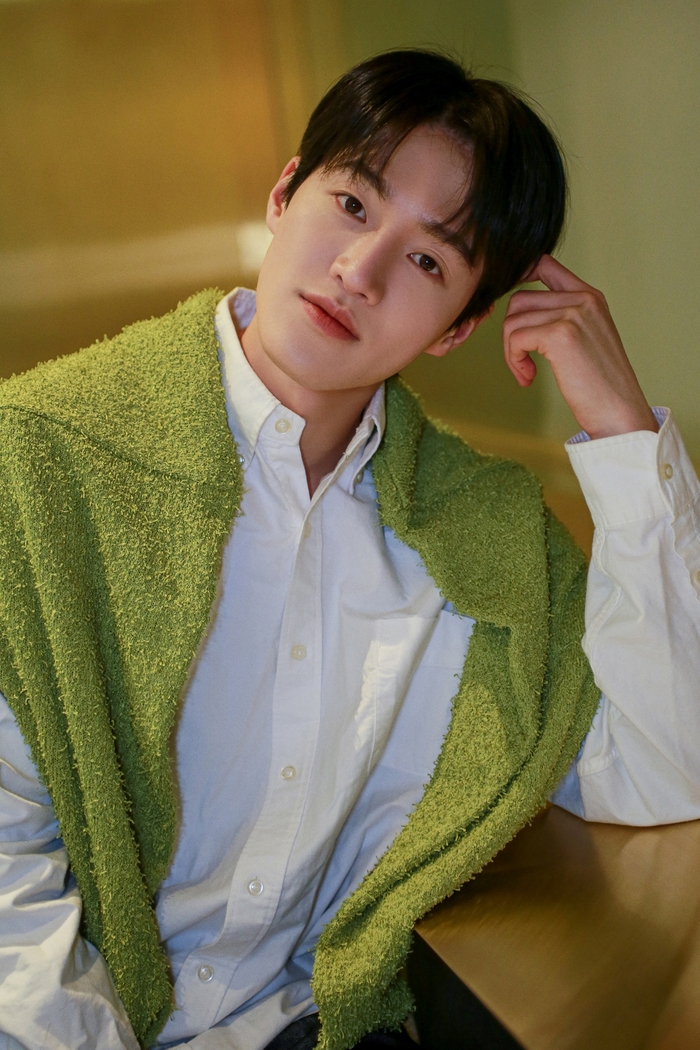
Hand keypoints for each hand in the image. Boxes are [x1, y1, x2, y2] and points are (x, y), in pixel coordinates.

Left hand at [502, 255, 657, 438]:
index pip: (544, 265)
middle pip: (519, 299)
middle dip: (511, 333)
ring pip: (513, 321)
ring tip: (526, 373)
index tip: (513, 313)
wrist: (619, 412)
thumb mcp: (586, 339)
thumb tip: (521, 311)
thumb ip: (563, 318)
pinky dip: (514, 361)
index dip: (518, 281)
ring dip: (511, 352)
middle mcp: (583, 298)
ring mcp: (573, 314)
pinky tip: (528, 377)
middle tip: (521, 361)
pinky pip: (516, 338)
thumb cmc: (600, 385)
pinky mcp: (560, 334)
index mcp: (590, 296)